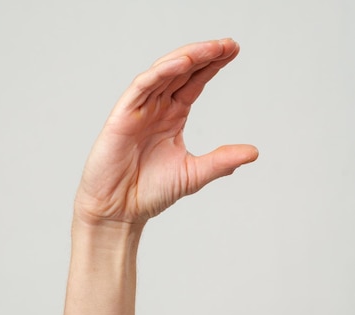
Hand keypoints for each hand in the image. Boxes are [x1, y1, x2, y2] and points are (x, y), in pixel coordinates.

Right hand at [74, 39, 257, 225]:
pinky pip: (142, 86)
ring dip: (187, 57)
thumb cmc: (149, 193)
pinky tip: (182, 63)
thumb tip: (253, 153)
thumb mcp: (194, 175)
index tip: (234, 51)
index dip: (213, 65)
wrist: (120, 211)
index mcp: (172, 117)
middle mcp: (156, 108)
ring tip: (211, 48)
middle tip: (229, 44)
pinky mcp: (123, 115)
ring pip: (164, 72)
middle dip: (205, 55)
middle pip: (182, 71)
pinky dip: (161, 72)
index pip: (195, 82)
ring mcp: (139, 110)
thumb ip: (221, 161)